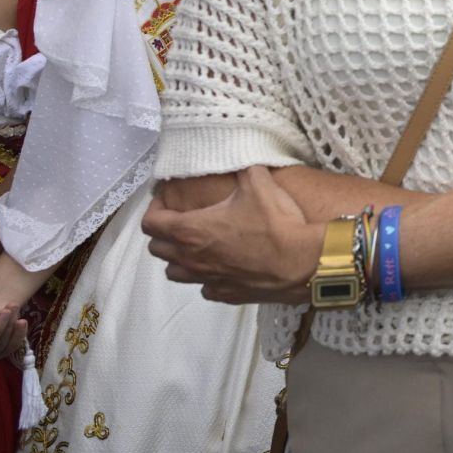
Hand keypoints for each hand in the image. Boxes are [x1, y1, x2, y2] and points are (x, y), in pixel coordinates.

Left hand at [142, 166, 321, 303]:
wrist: (301, 261)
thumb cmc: (274, 223)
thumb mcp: (258, 182)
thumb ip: (241, 168)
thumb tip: (237, 158)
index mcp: (190, 230)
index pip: (150, 223)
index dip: (154, 208)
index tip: (166, 200)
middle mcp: (190, 258)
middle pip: (157, 249)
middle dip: (164, 232)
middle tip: (182, 219)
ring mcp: (206, 279)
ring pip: (174, 272)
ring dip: (179, 258)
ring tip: (197, 245)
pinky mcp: (224, 294)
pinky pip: (203, 287)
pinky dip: (206, 276)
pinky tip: (223, 265)